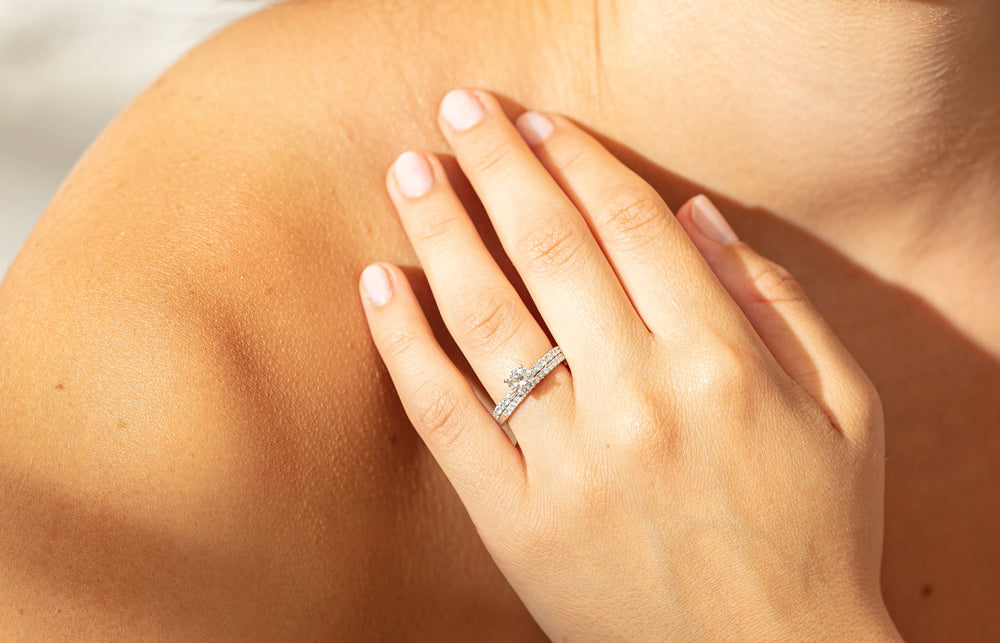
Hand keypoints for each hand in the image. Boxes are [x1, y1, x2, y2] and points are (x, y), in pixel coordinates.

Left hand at [358, 88, 899, 640]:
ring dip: (442, 231)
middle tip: (458, 109)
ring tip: (410, 171)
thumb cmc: (818, 536)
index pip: (633, 226)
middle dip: (499, 167)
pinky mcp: (516, 520)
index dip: (579, 161)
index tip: (537, 122)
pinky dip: (403, 344)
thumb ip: (779, 304)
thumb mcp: (846, 412)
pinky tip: (378, 283)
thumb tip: (697, 217)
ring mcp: (570, 461)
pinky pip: (444, 416)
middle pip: (552, 249)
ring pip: (489, 318)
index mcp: (723, 363)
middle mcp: (640, 400)